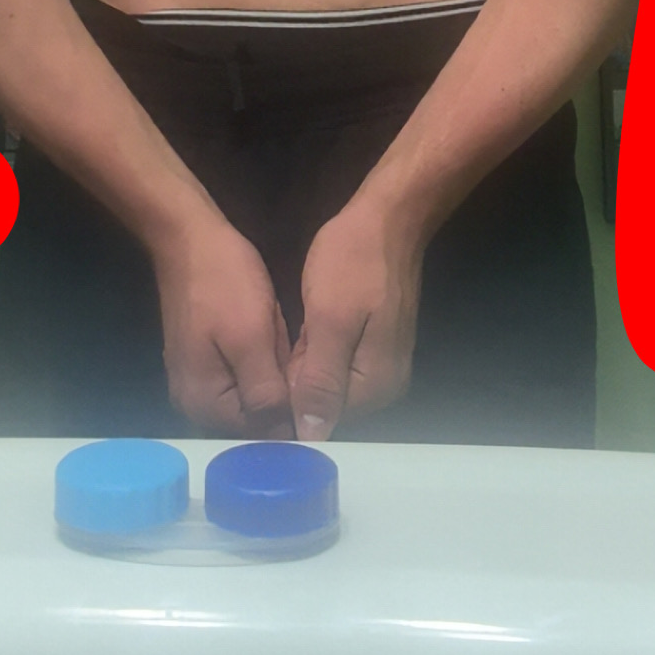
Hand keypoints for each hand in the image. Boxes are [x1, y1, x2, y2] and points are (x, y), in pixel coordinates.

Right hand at [152, 214, 294, 437]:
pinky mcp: (203, 361)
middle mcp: (195, 404)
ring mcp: (197, 381)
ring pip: (253, 394)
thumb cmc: (223, 283)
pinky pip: (243, 374)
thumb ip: (266, 393)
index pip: (261, 435)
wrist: (189, 238)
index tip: (314, 387)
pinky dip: (261, 359)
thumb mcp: (252, 338)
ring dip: (273, 372)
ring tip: (279, 338)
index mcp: (205, 405)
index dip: (292, 414)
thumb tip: (287, 440)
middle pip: (256, 417)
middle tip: (290, 349)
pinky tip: (269, 332)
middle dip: (281, 389)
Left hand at [288, 197, 424, 441]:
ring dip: (304, 365)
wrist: (388, 218)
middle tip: (278, 347)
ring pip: (328, 381)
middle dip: (297, 382)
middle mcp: (384, 386)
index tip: (266, 378)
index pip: (322, 420)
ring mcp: (381, 363)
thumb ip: (322, 380)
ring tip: (288, 337)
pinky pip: (337, 362)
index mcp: (375, 386)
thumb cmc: (355, 262)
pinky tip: (302, 330)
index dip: (289, 402)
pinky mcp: (374, 343)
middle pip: (326, 402)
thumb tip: (312, 436)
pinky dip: (316, 350)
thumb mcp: (330, 319)